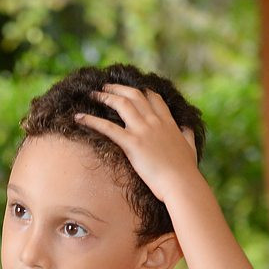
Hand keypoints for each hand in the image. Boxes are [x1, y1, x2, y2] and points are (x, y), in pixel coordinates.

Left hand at [75, 85, 204, 204]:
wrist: (181, 182)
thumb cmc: (185, 170)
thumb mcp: (190, 147)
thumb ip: (187, 135)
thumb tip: (187, 128)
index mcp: (168, 122)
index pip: (154, 99)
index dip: (142, 91)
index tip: (133, 88)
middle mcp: (155, 122)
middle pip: (135, 95)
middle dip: (119, 88)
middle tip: (106, 86)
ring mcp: (143, 130)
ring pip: (121, 104)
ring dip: (105, 96)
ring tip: (93, 94)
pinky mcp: (132, 143)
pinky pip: (107, 127)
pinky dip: (91, 120)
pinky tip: (79, 117)